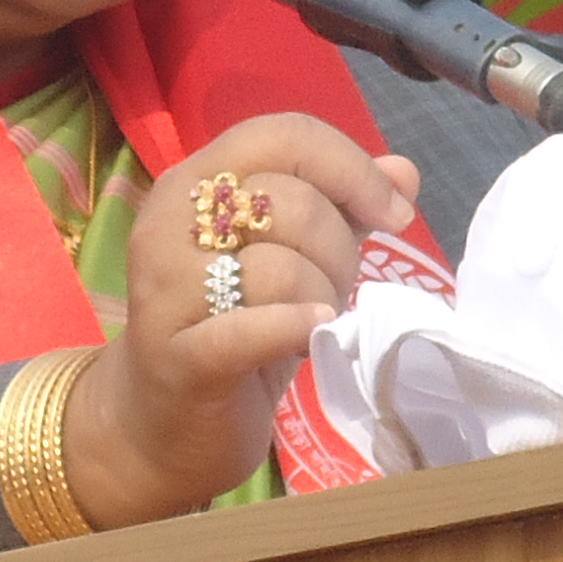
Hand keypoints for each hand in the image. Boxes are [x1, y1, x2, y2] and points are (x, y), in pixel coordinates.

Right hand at [61, 112, 421, 529]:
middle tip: (336, 288)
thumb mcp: (293, 260)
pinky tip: (312, 334)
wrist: (158, 425)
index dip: (352, 168)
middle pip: (288, 202)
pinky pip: (250, 328)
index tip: (393, 214)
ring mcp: (166, 290)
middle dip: (339, 248)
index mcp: (195, 181)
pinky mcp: (178, 356)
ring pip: (279, 268)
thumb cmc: (233, 329)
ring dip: (321, 299)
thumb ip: (342, 210)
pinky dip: (293, 327)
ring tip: (312, 321)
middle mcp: (169, 222)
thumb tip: (404, 171)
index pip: (284, 136)